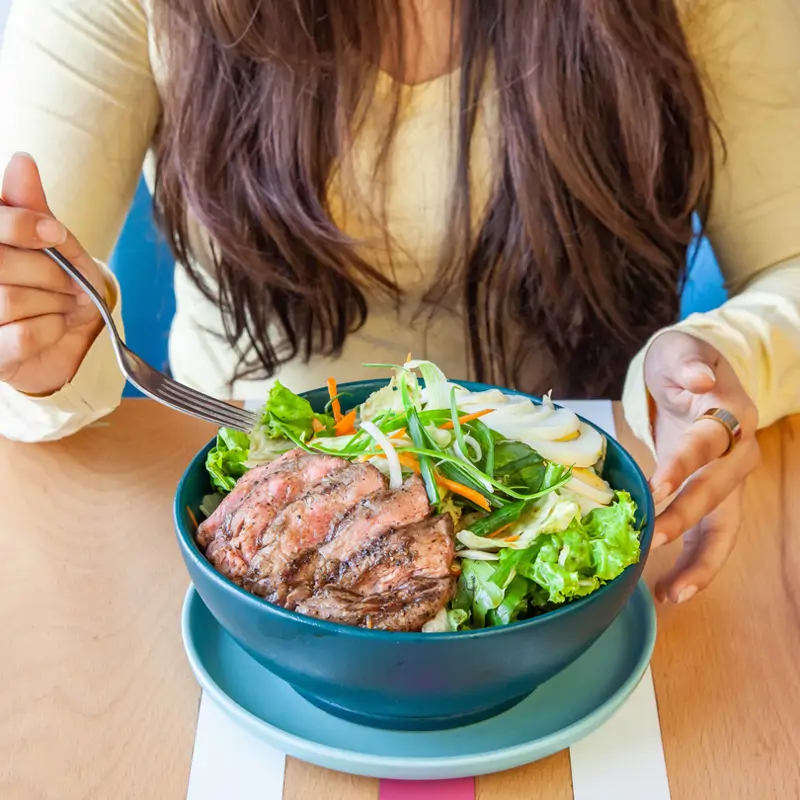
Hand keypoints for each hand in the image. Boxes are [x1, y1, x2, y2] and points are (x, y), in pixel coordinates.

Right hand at [0, 153, 104, 394]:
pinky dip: (50, 331)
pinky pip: (23, 337)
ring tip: (62, 306)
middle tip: (71, 284)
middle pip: (3, 265)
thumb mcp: (51, 242)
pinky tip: (52, 328)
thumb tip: (21, 161)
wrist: (68, 337)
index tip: (55, 234)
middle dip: (51, 274)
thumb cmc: (54, 284)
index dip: (21, 226)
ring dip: (54, 305)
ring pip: (12, 301)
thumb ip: (31, 206)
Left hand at [644, 331, 758, 603]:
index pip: (706, 443)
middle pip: (715, 492)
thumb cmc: (684, 363)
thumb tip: (700, 379)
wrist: (700, 374)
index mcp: (731, 415)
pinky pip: (712, 538)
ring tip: (670, 594)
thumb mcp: (681, 350)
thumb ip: (688, 363)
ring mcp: (730, 481)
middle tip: (649, 542)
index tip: (656, 486)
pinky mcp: (716, 498)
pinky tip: (668, 590)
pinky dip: (694, 565)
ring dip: (699, 562)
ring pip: (724, 527)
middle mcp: (738, 453)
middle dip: (683, 519)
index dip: (682, 464)